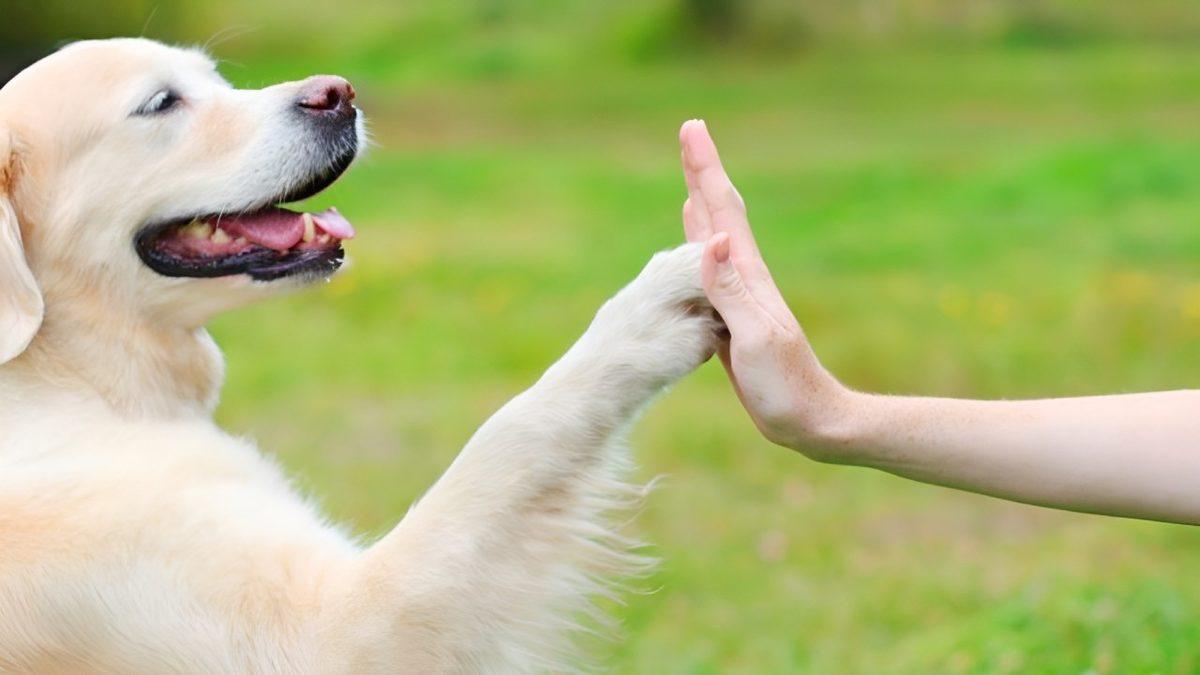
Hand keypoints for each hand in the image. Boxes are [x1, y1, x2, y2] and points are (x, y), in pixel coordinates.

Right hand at [678, 120, 851, 453]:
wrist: (811, 420)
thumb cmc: (786, 385)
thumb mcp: (755, 337)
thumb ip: (731, 291)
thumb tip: (712, 239)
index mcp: (750, 277)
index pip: (722, 212)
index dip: (706, 170)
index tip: (692, 129)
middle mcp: (746, 279)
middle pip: (720, 214)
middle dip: (704, 173)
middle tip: (691, 133)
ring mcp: (741, 298)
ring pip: (715, 239)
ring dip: (702, 206)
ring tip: (693, 180)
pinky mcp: (733, 320)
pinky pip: (710, 273)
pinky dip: (699, 250)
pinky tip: (697, 247)